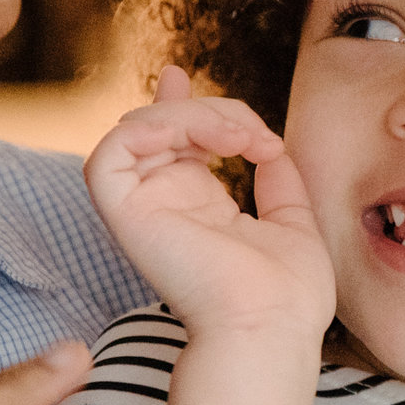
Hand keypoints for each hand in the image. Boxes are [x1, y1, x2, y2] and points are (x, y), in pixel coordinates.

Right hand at [83, 65, 334, 341]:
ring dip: (191, 115)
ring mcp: (142, 210)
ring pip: (136, 129)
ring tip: (240, 136)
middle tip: (256, 133)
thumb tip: (272, 148)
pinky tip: (202, 137)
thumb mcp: (294, 223)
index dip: (176, 104)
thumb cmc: (288, 297)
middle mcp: (165, 205)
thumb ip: (278, 183)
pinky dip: (151, 128)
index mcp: (198, 209)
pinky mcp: (125, 215)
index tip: (180, 74)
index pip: (173, 142)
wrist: (272, 329)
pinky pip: (110, 152)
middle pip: (160, 125)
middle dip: (208, 108)